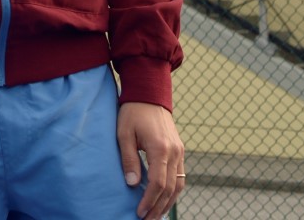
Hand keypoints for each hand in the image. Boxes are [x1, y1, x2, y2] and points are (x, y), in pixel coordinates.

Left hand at [117, 101, 184, 219]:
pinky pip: (180, 177)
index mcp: (160, 148)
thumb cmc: (132, 113)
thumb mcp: (124, 134)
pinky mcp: (179, 151)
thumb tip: (133, 184)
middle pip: (170, 189)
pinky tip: (163, 199)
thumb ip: (129, 159)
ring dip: (168, 203)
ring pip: (178, 185)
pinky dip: (173, 191)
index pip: (158, 183)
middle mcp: (174, 152)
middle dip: (159, 207)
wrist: (148, 95)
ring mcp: (180, 152)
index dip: (149, 201)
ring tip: (156, 216)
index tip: (140, 213)